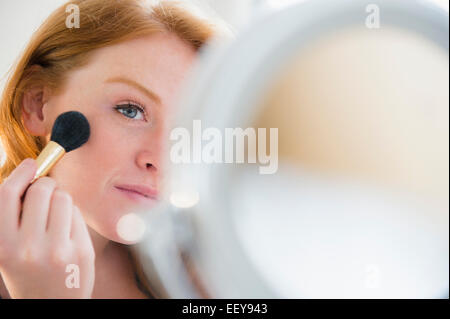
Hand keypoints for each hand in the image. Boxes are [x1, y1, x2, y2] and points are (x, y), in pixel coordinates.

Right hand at [0, 158, 94, 297]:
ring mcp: (58, 250)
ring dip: (61, 199)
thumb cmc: (28, 273)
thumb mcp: (8, 250)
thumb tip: (32, 176)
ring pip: (64, 198)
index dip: (21, 173)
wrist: (51, 307)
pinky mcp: (82, 251)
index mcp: (3, 246)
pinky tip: (68, 230)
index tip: (31, 164)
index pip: (8, 195)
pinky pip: (78, 215)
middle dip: (46, 185)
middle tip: (46, 192)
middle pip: (41, 191)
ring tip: (57, 216)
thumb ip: (14, 218)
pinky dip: (73, 215)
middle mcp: (29, 248)